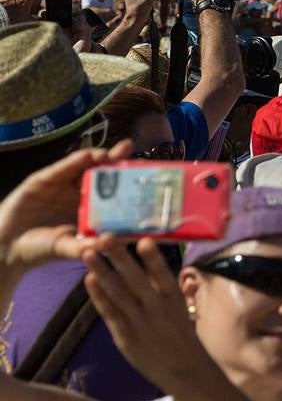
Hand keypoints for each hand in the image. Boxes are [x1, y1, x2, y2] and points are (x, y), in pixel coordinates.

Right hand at [0, 142, 130, 275]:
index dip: (129, 182)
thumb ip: (85, 246)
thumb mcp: (67, 248)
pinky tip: (88, 156)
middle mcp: (79, 193)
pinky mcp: (42, 180)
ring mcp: (62, 184)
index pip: (114, 191)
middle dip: (119, 161)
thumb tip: (111, 244)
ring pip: (85, 165)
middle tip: (133, 151)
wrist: (5, 247)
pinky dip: (75, 161)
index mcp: (90, 209)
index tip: (148, 175)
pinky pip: (61, 168)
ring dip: (101, 156)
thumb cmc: (40, 249)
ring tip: (118, 151)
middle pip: (103, 173)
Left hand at [81, 236, 212, 392]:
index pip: (163, 274)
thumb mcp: (181, 310)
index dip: (153, 258)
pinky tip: (89, 280)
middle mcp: (157, 309)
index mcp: (174, 300)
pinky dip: (99, 297)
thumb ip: (164, 291)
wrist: (186, 372)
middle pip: (135, 279)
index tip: (143, 240)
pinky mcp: (126, 338)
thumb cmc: (183, 337)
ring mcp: (140, 324)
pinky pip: (110, 314)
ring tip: (88, 254)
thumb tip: (148, 267)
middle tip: (106, 237)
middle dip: (119, 257)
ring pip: (118, 293)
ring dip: (102, 272)